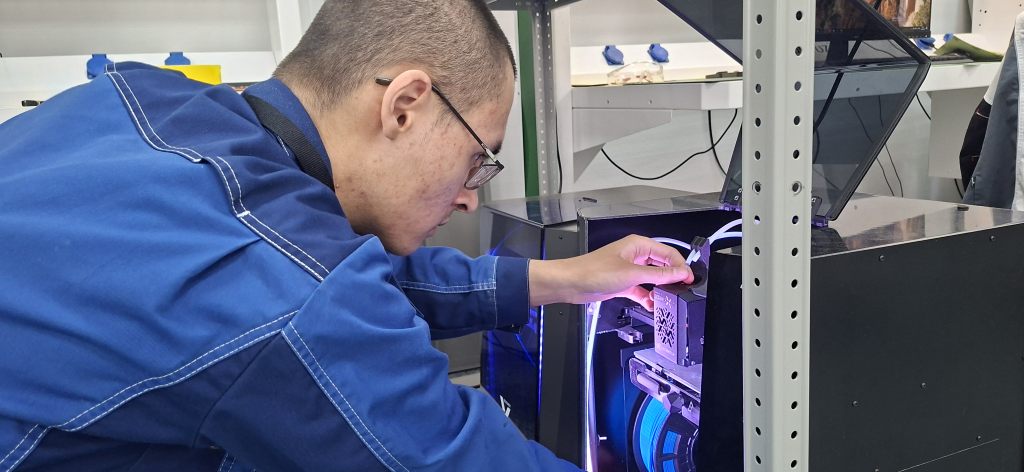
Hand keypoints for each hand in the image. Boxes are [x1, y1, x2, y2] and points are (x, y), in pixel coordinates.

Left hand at [528, 234, 692, 309]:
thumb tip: (680, 273)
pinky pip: (642, 290)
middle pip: (662, 265)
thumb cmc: (593, 271)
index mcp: (638, 245)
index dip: (681, 266)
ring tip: (669, 299)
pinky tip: (652, 305)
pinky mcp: (624, 283)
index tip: (689, 279)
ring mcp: (629, 270)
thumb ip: (659, 274)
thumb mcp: (632, 274)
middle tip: (683, 291)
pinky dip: (648, 297)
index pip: (668, 253)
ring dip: (660, 289)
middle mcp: (635, 255)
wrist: (572, 283)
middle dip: (672, 278)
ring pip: (653, 279)